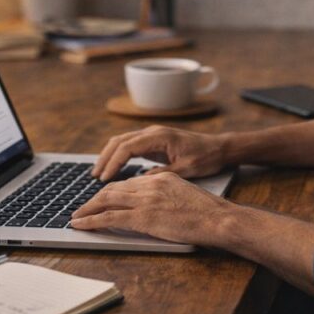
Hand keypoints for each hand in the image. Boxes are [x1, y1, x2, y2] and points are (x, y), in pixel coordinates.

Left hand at [70, 172, 230, 245]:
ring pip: (106, 200)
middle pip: (114, 189)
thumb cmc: (208, 212)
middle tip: (82, 208)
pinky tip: (80, 225)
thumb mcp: (185, 195)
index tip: (102, 199)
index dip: (112, 192)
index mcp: (161, 178)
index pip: (129, 183)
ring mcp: (145, 200)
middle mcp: (150, 184)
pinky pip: (109, 217)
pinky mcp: (142, 217)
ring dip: (87, 209)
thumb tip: (157, 205)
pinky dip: (90, 220)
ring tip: (75, 217)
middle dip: (94, 199)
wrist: (217, 218)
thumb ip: (168, 195)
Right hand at [93, 125, 229, 180]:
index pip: (127, 147)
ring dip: (108, 156)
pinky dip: (118, 155)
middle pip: (119, 141)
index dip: (113, 163)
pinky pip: (130, 146)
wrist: (219, 148)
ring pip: (122, 142)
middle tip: (94, 177)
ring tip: (98, 174)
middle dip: (105, 158)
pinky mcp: (154, 142)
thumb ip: (163, 174)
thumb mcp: (186, 169)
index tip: (104, 178)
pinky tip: (113, 169)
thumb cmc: (206, 157)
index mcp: (160, 136)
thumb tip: (141, 181)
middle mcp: (153, 132)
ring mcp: (152, 135)